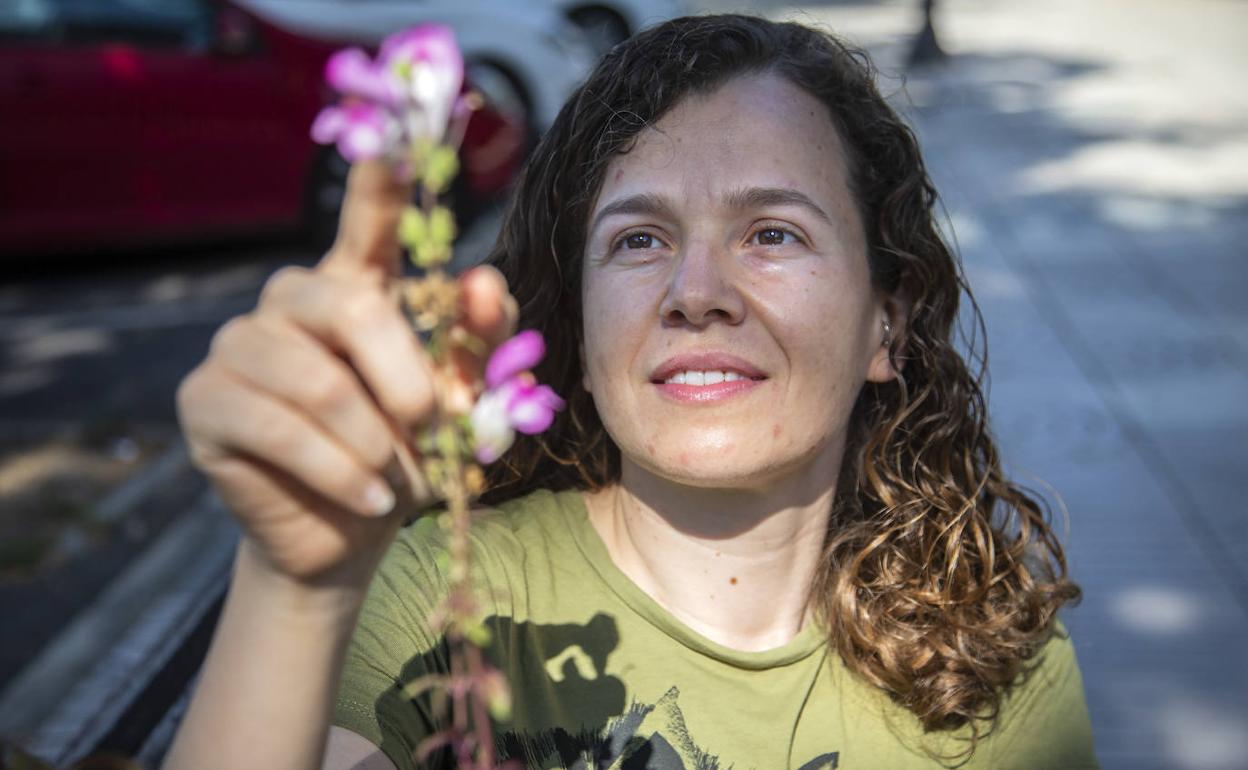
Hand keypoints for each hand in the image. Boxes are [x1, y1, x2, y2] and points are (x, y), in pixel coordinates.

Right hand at [176, 161, 514, 585]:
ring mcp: (239, 346)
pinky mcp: (205, 401)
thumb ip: (475, 344)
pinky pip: (277, 428)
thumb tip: (484, 282)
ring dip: (372, 439)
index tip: (395, 144)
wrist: (346, 533)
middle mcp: (291, 302)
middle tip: (430, 423)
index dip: (378, 183)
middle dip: (403, 375)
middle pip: (348, 306)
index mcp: (354, 289)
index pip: (366, 221)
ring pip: (315, 379)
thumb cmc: (405, 455)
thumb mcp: (457, 403)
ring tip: (394, 477)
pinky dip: (338, 470)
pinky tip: (368, 498)